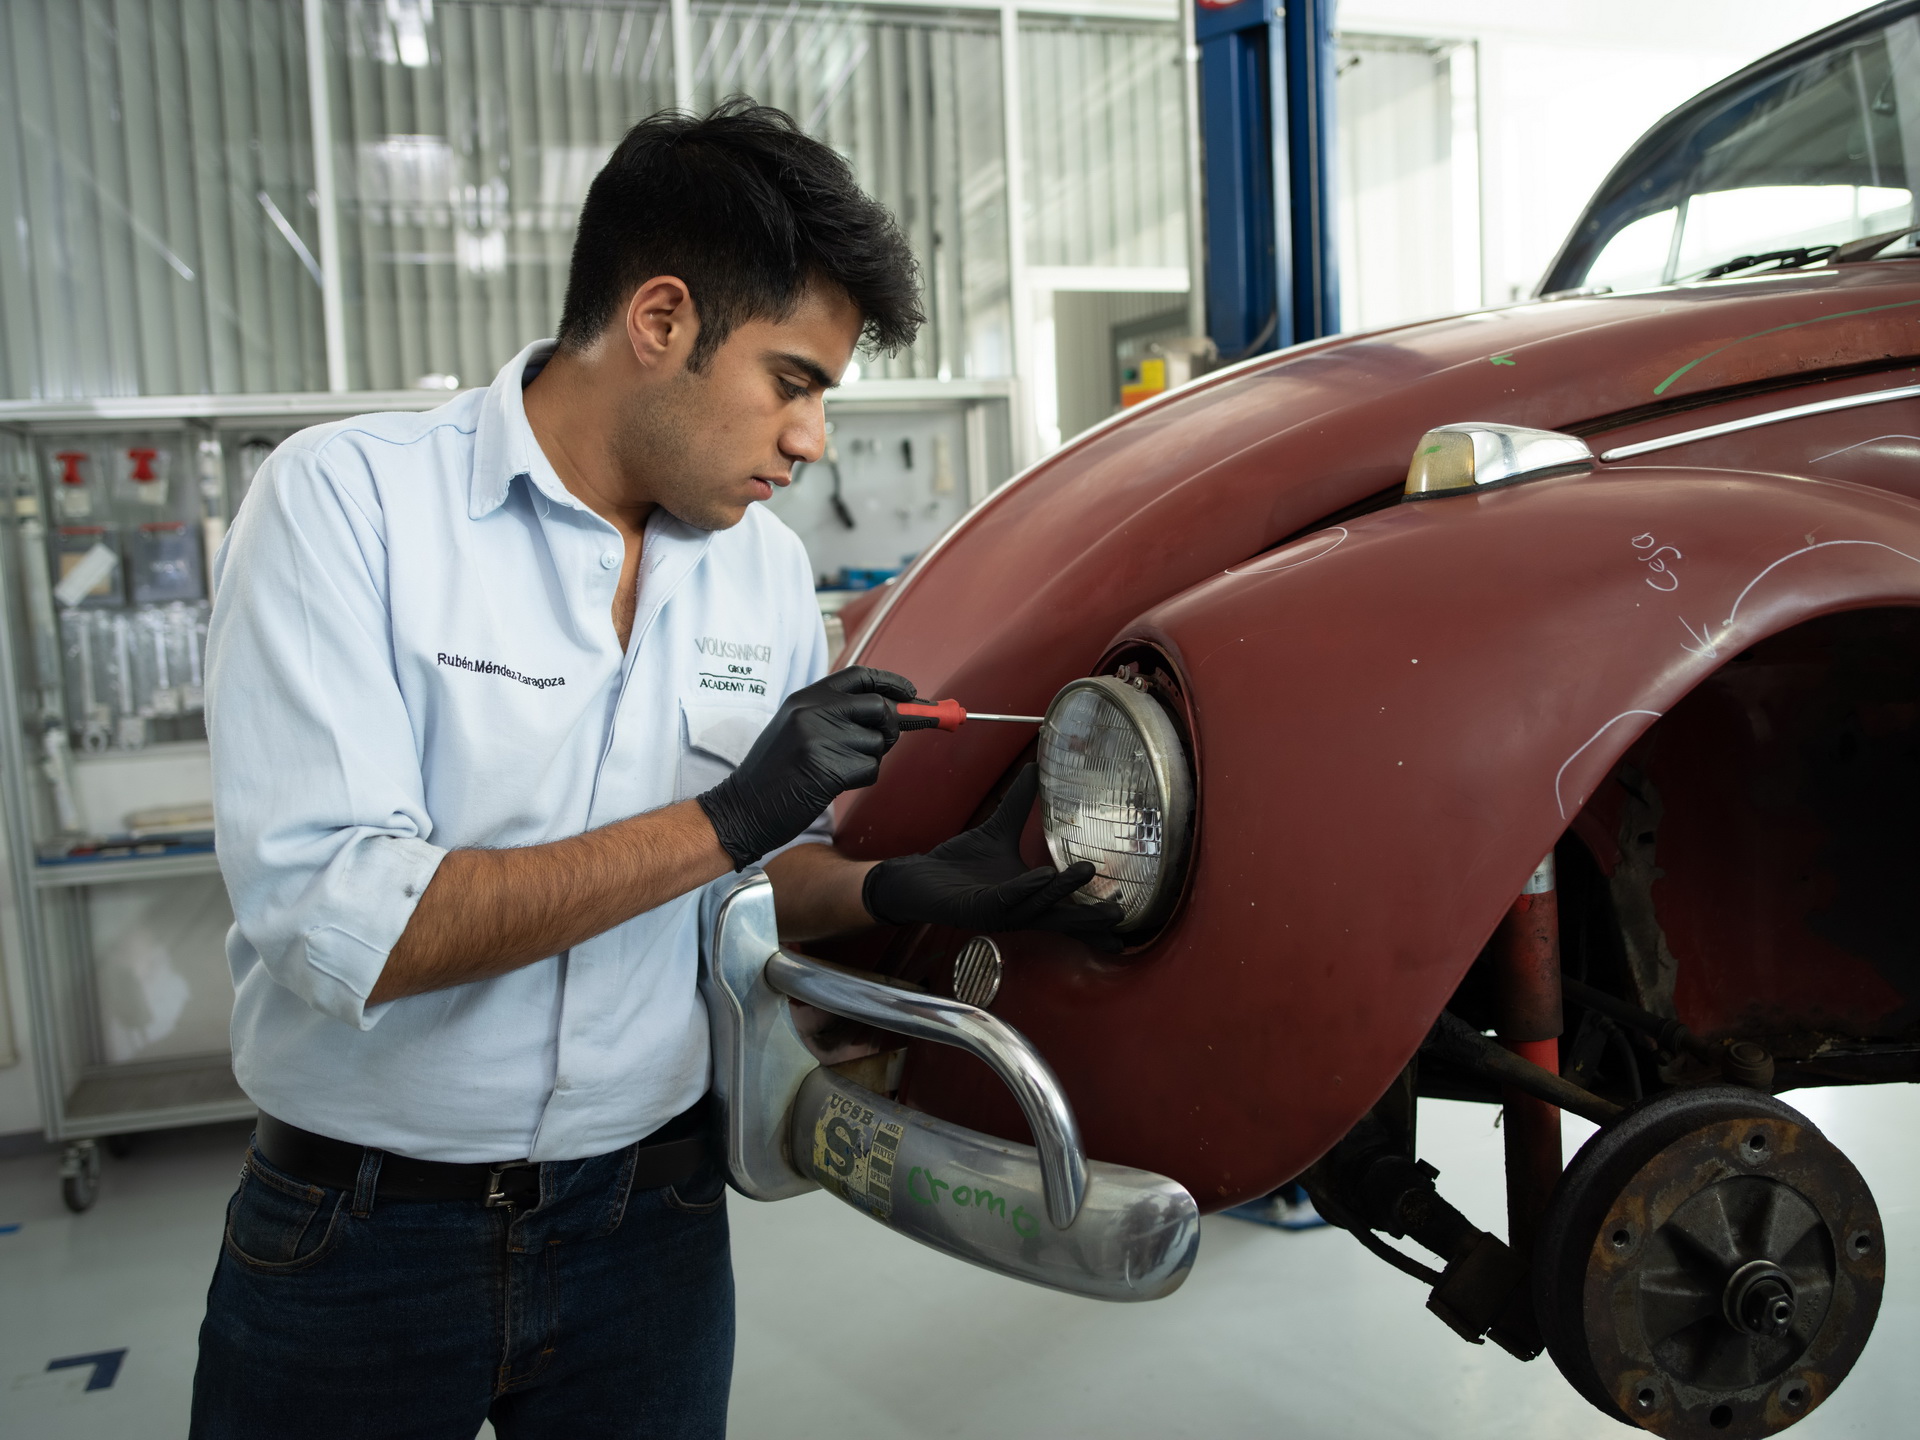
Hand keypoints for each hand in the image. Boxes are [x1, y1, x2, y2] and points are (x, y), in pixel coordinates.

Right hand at [698, 667, 915, 868]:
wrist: (742, 807)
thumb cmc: (774, 773)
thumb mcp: (796, 728)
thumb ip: (836, 714)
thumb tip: (894, 710)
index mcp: (805, 698)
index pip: (860, 677)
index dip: (891, 683)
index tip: (912, 693)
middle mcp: (812, 711)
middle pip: (879, 708)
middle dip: (891, 728)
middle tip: (880, 743)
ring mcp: (820, 738)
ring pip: (877, 743)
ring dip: (868, 760)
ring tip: (834, 769)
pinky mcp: (828, 767)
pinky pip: (871, 770)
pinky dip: (861, 779)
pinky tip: (832, 783)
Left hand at [861, 765, 1125, 950]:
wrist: (917, 878)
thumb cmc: (958, 865)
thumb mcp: (997, 831)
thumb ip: (1019, 805)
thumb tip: (1036, 768)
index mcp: (1029, 897)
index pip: (1068, 911)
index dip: (1094, 917)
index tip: (1126, 919)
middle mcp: (1019, 910)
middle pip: (1062, 918)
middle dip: (1091, 917)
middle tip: (1122, 911)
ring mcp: (1000, 912)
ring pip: (1038, 906)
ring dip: (1063, 891)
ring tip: (1088, 871)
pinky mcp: (977, 908)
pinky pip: (1006, 898)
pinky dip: (1025, 888)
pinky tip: (1043, 875)